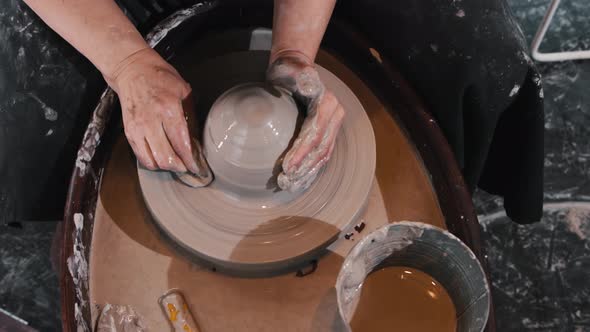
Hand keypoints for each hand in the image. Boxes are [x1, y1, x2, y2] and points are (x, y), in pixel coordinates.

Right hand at [107, 48, 210, 183]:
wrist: (132, 69)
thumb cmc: (160, 78)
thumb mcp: (184, 91)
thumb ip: (191, 116)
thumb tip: (197, 141)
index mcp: (169, 109)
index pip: (181, 144)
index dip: (191, 161)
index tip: (198, 168)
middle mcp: (151, 121)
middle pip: (166, 158)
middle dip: (180, 167)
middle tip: (188, 168)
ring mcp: (138, 127)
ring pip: (153, 161)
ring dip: (166, 167)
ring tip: (176, 164)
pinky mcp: (129, 132)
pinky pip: (141, 156)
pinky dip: (152, 163)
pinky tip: (161, 160)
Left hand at [267, 52, 344, 191]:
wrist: (294, 67)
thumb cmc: (290, 70)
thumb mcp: (293, 70)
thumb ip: (303, 78)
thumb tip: (309, 86)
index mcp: (328, 104)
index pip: (314, 133)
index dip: (301, 152)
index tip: (286, 166)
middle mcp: (335, 115)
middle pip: (320, 148)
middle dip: (304, 168)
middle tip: (286, 182)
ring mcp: (333, 125)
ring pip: (323, 155)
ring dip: (308, 173)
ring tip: (291, 185)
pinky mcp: (327, 132)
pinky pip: (321, 154)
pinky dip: (311, 168)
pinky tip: (300, 180)